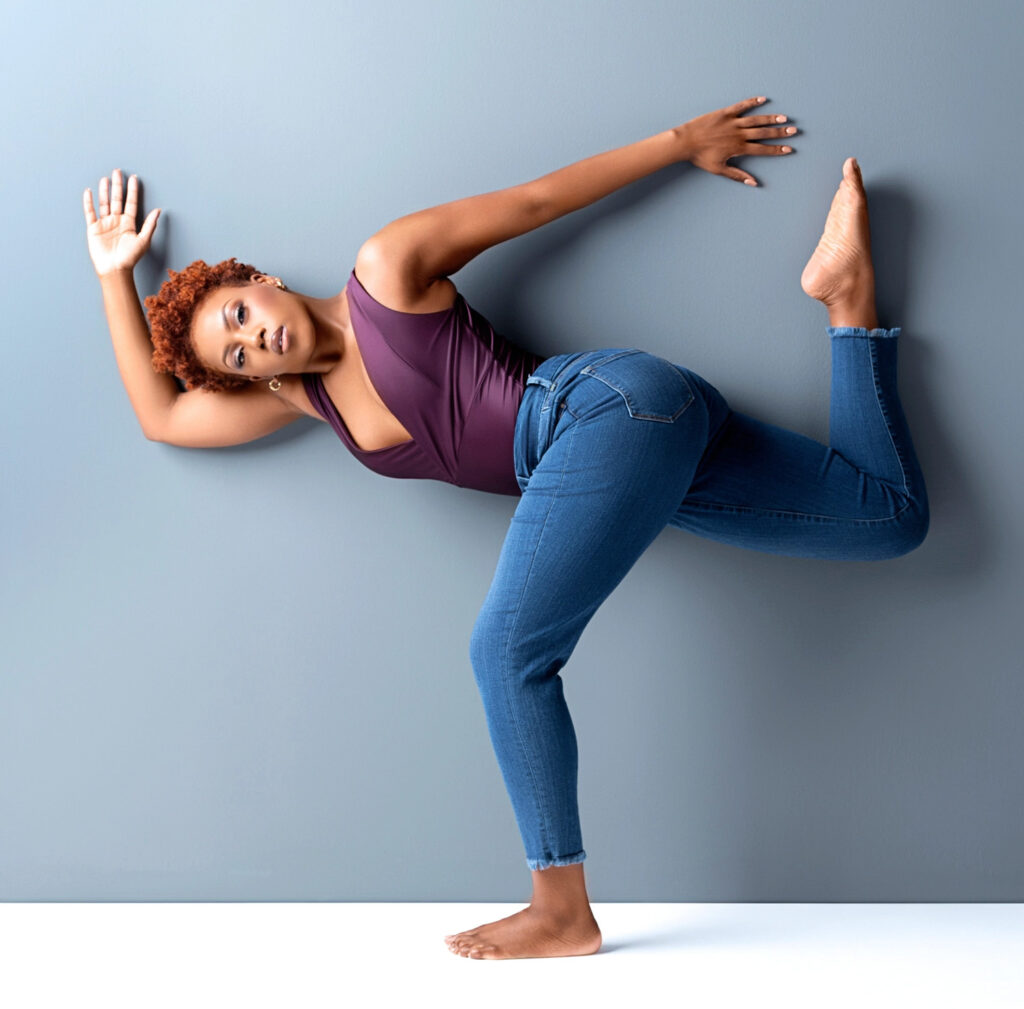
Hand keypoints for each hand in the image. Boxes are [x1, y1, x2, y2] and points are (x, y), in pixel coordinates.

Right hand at [83, 168, 160, 276]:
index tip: (134, 178)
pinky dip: (89, 202)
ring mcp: (104, 223)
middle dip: (118, 185)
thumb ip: (150, 225)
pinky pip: (90, 212)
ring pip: (104, 203)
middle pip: (117, 199)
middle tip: (118, 171)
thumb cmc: (130, 258)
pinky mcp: (93, 228)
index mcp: (129, 223)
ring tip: (106, 179)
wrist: (115, 269)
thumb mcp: (143, 240)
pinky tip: (89, 191)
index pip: (131, 203)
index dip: (133, 191)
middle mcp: (116, 221)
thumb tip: (159, 210)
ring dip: (104, 191)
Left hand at [674, 96, 796, 186]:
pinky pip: (742, 106)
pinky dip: (752, 102)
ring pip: (756, 119)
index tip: (789, 149)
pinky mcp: (725, 113)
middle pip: (764, 133)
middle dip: (780, 133)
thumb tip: (753, 182)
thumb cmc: (700, 157)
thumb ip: (737, 175)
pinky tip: (763, 99)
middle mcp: (739, 134)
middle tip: (794, 131)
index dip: (777, 150)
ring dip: (771, 118)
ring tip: (784, 118)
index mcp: (738, 148)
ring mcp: (733, 122)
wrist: (686, 142)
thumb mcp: (719, 169)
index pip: (762, 150)